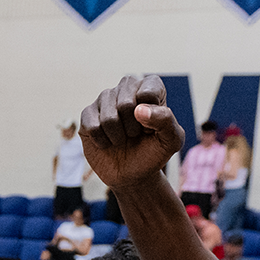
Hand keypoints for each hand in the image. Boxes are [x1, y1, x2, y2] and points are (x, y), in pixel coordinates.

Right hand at [79, 76, 185, 190]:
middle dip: (132, 128)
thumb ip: (165, 120)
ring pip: (108, 117)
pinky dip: (103, 141)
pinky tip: (107, 142)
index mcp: (150, 86)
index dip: (152, 118)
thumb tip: (138, 110)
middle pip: (126, 104)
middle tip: (135, 135)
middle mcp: (126, 87)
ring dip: (118, 137)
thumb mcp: (171, 140)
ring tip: (122, 139)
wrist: (132, 173)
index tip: (152, 128)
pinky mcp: (87, 114)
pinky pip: (92, 127)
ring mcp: (105, 99)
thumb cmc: (153, 153)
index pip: (149, 93)